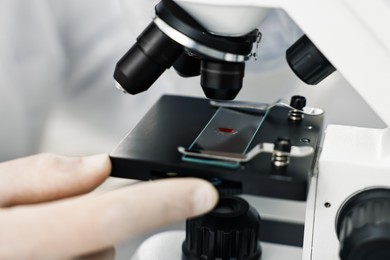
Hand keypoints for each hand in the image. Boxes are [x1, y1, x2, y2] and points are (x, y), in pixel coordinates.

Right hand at [0, 153, 217, 258]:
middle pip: (105, 248)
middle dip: (91, 233)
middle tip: (48, 230)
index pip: (104, 215)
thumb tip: (97, 167)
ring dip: (84, 253)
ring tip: (44, 247)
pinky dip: (84, 255)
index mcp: (18, 242)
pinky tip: (58, 250)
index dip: (159, 202)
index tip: (203, 192)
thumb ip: (35, 178)